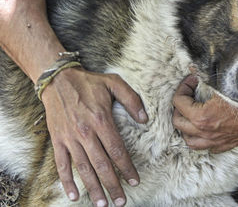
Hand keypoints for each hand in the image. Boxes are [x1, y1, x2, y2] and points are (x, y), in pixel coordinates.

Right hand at [41, 67, 146, 206]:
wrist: (57, 79)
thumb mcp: (114, 83)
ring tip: (102, 204)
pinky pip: (61, 164)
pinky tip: (74, 195)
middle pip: (102, 165)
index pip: (117, 150)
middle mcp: (85, 132)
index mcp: (101, 120)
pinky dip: (67, 181)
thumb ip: (131, 99)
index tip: (134, 181)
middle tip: (121, 201)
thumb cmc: (88, 82)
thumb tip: (144, 119)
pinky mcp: (57, 140)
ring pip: (83, 168)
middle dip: (113, 185)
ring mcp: (70, 138)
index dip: (127, 168)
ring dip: (93, 188)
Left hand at [172, 75, 237, 152]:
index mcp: (202, 116)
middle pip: (178, 121)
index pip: (178, 102)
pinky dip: (200, 138)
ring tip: (191, 114)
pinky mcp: (223, 145)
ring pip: (188, 139)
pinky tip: (204, 128)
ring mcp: (214, 141)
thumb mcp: (225, 83)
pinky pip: (205, 147)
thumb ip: (206, 76)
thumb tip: (193, 69)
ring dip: (186, 126)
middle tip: (189, 95)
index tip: (192, 81)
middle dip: (180, 106)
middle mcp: (205, 132)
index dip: (183, 88)